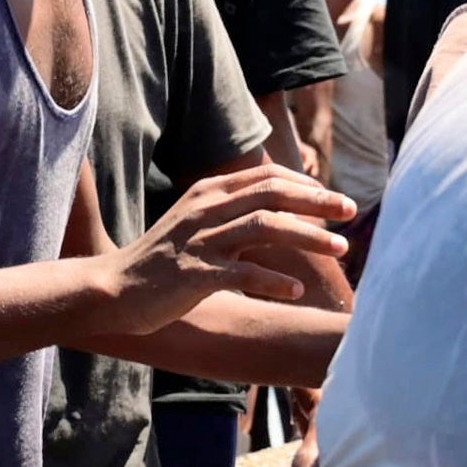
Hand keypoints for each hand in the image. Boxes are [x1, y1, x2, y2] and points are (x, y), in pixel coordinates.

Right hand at [98, 164, 354, 335]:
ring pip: (266, 227)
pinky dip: (275, 279)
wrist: (115, 290)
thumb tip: (280, 214)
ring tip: (341, 248)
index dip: (305, 184)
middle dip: (318, 201)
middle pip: (273, 193)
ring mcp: (200, 241)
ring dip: (309, 236)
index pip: (266, 176)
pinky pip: (244, 272)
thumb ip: (233, 214)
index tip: (333, 200)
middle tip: (351, 211)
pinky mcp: (195, 274)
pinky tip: (296, 291)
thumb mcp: (197, 226)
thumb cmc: (163, 262)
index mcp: (208, 193)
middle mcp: (206, 209)